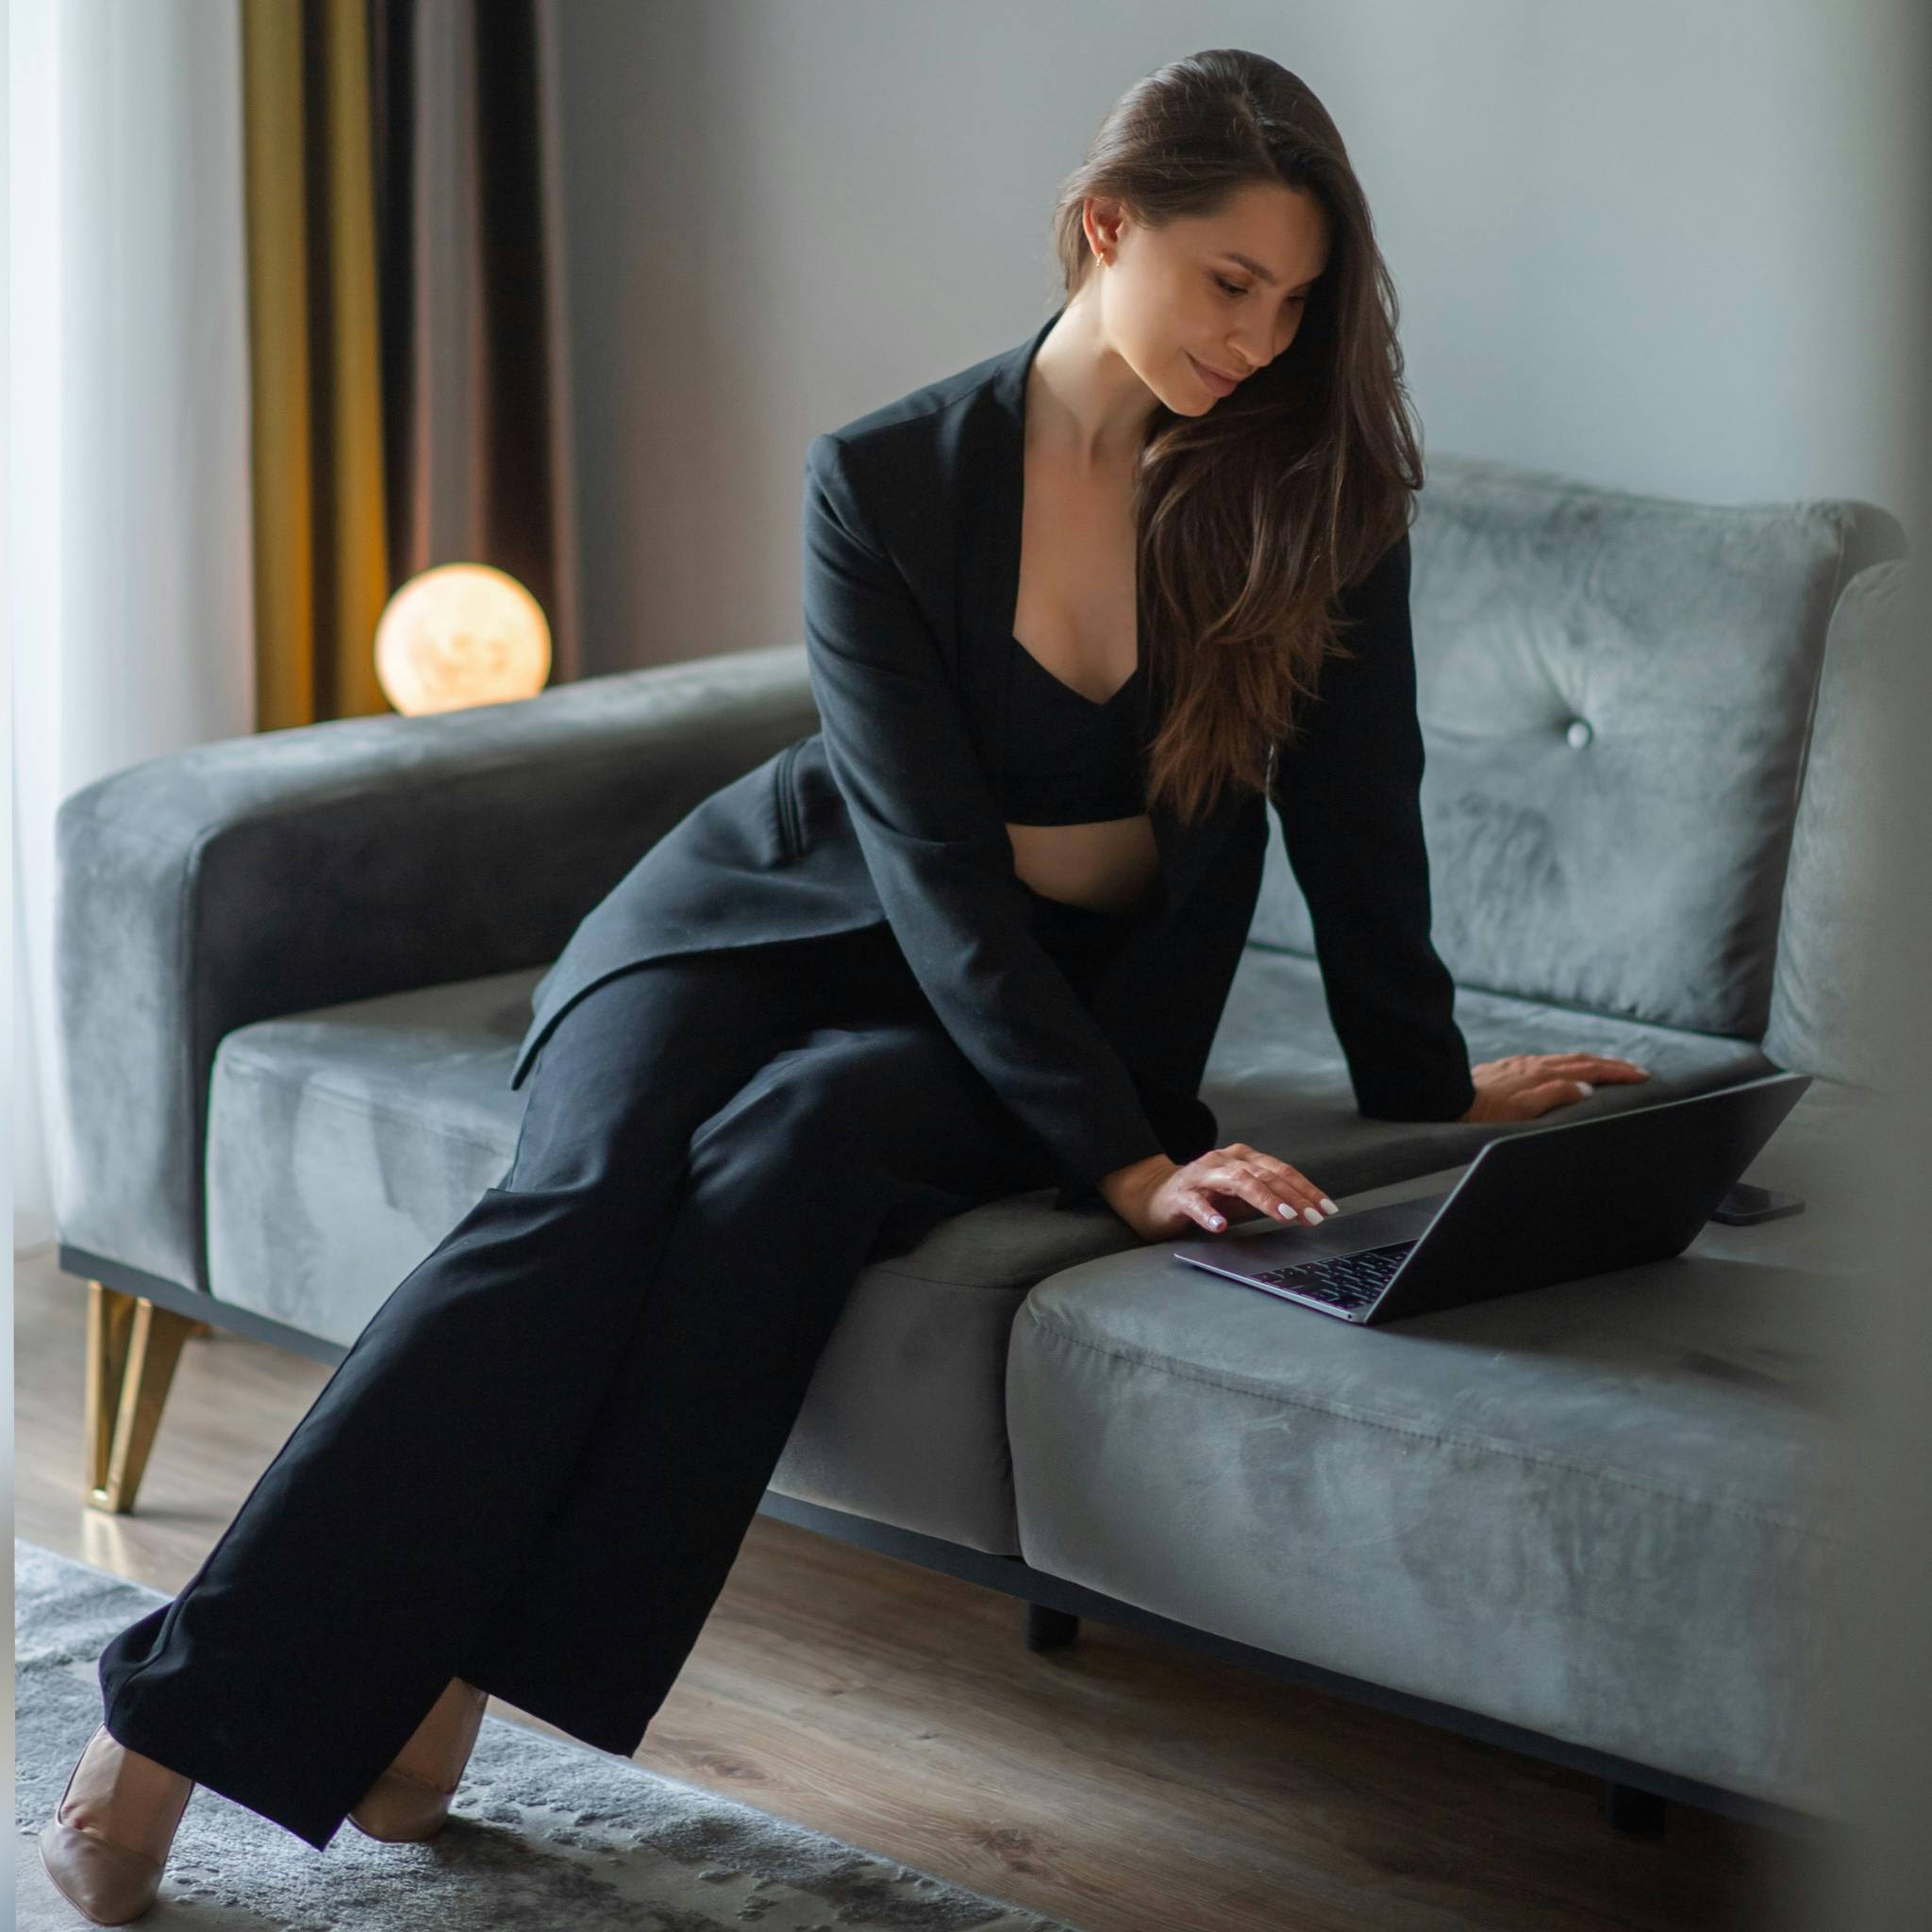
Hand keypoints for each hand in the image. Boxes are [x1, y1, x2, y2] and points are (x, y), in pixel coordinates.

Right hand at [1099, 1145, 1340, 1242]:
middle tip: (1312, 1217)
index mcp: (1242, 1159)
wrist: (1155, 1198)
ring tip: (1283, 1215)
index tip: (1326, 1208)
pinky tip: (1220, 1226)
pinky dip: (1209, 1214)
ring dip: (1264, 1199)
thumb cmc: (1205, 1198)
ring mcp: (1201, 1175)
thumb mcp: (1241, 1198)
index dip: (1305, 1189)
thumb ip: (1268, 1199)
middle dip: (1292, 1196)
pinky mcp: (1180, 1194)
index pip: (1280, 1171)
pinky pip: (1196, 1203)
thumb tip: (1306, 1211)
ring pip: (1238, 1181)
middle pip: (1264, 1175)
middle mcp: (1224, 1160)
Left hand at [1458, 1052, 1651, 1123]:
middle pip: (1580, 1060)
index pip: (1589, 1070)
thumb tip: (1587, 1089)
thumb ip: (1555, 1096)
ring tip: (1608, 1067)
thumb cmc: (1484, 1112)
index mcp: (1543, 1075)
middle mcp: (1534, 1065)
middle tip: (1636, 1070)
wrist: (1448, 1100)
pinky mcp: (1507, 1068)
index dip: (1617, 1072)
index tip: (1641, 1075)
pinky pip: (1546, 1061)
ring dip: (1590, 1062)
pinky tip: (1564, 1069)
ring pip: (1563, 1059)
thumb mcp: (1523, 1110)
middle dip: (1611, 1064)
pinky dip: (1566, 1064)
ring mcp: (1520, 1065)